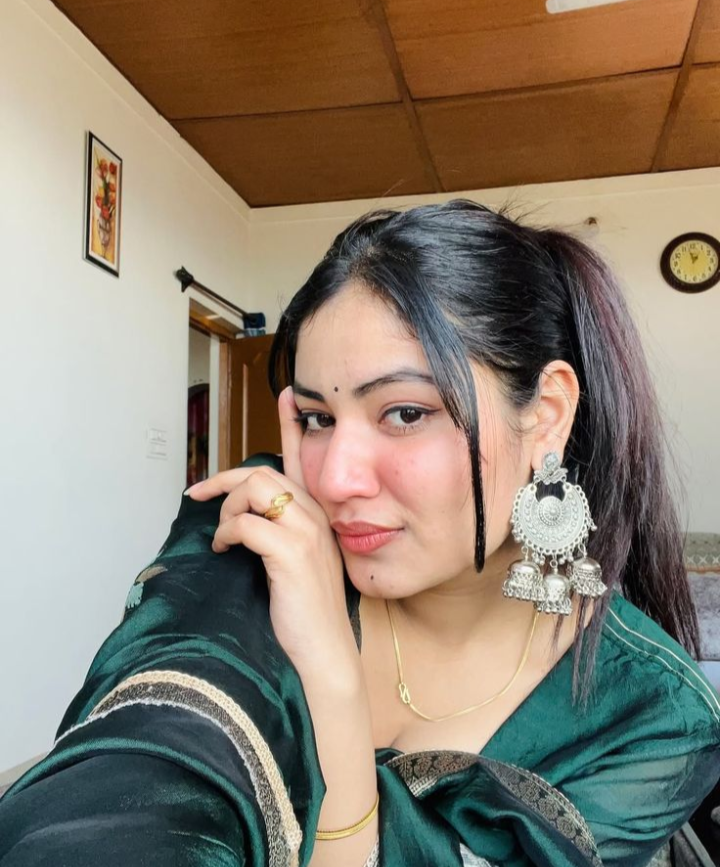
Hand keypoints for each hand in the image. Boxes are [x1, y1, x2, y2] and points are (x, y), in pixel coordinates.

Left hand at [186, 387, 357, 676]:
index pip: (303, 462)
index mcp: (318, 516)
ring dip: (227, 510)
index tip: (289, 396)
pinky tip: (227, 550)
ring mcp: (306, 533)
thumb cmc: (305, 611)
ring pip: (255, 490)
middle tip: (200, 496)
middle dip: (225, 482)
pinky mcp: (291, 554)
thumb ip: (282, 533)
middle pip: (263, 473)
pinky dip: (228, 533)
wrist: (323, 651)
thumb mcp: (298, 563)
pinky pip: (246, 524)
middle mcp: (316, 517)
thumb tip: (245, 520)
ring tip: (224, 536)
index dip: (293, 427)